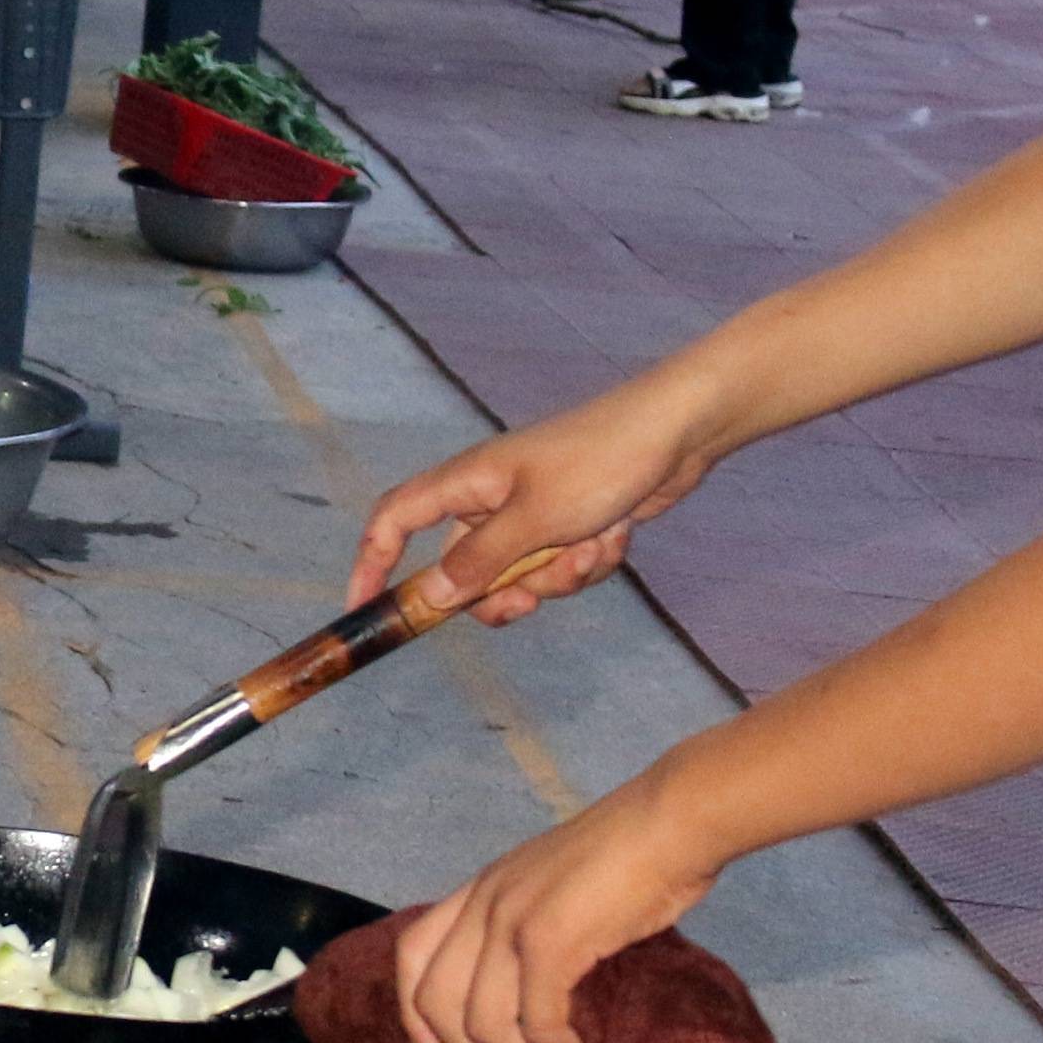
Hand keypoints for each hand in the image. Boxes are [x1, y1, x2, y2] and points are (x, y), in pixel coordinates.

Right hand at [349, 386, 708, 629]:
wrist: (679, 434)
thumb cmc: (601, 462)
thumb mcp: (535, 521)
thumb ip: (478, 562)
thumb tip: (428, 597)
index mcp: (468, 483)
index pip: (396, 520)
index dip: (373, 563)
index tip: (363, 608)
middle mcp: (492, 499)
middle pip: (465, 570)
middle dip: (501, 594)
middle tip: (528, 604)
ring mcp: (533, 513)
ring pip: (521, 577)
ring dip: (558, 577)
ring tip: (593, 545)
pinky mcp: (571, 525)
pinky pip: (562, 569)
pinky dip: (589, 563)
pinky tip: (618, 535)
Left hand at [394, 772, 721, 1042]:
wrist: (674, 821)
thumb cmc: (634, 853)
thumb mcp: (557, 885)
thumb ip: (532, 927)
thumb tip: (539, 997)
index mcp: (481, 887)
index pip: (412, 953)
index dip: (412, 1013)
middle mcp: (484, 903)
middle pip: (438, 1002)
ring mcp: (511, 921)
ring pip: (487, 1025)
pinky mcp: (550, 942)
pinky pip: (539, 1024)